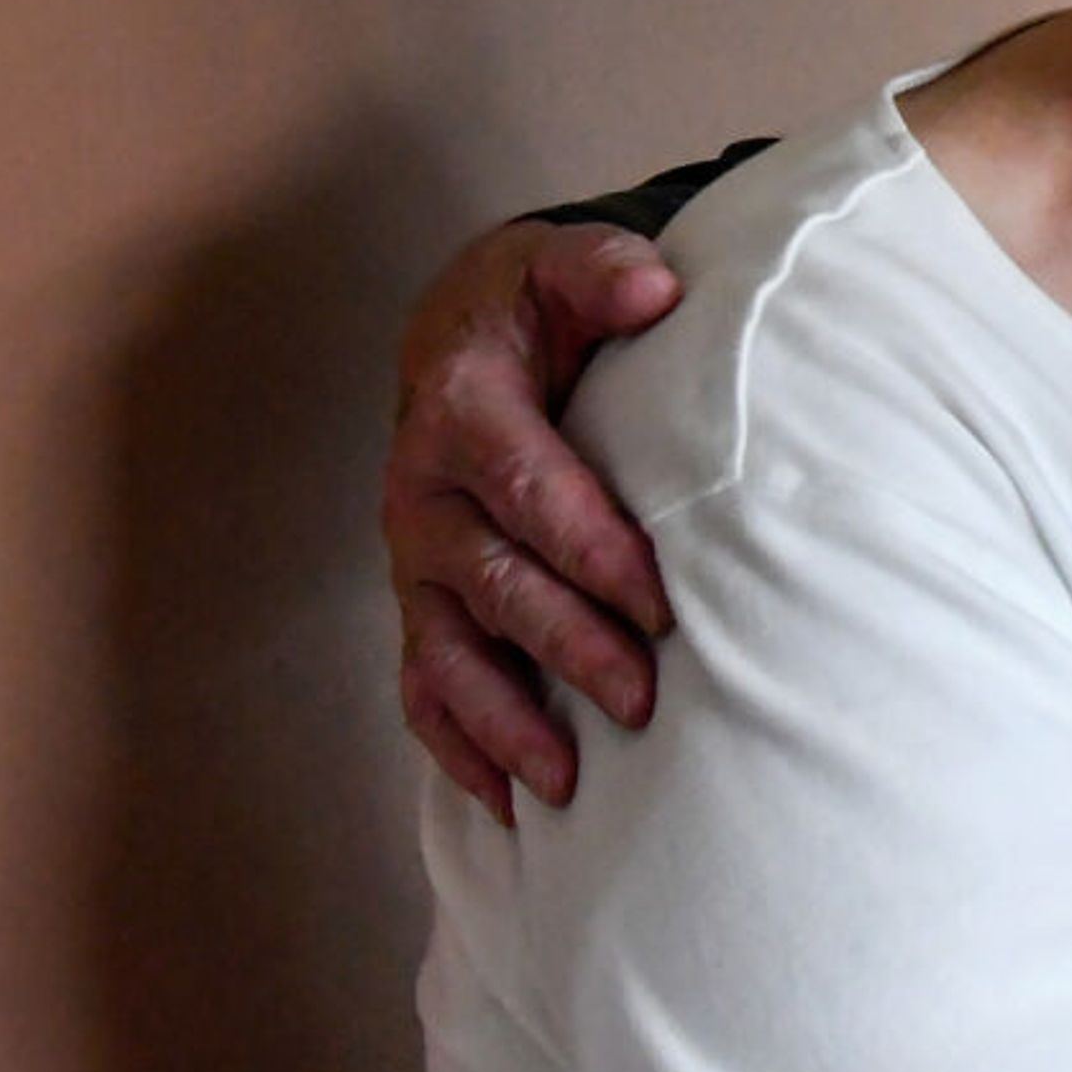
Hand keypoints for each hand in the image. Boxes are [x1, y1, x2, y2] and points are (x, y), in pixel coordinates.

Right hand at [386, 219, 682, 819]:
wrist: (457, 334)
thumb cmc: (530, 309)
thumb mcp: (561, 268)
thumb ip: (605, 273)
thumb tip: (658, 288)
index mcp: (462, 413)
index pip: (529, 489)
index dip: (592, 548)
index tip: (658, 600)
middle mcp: (423, 496)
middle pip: (495, 583)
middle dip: (566, 646)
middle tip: (641, 701)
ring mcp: (413, 560)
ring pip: (449, 651)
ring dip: (505, 721)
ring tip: (566, 785)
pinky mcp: (417, 602)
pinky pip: (422, 685)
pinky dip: (457, 747)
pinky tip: (505, 803)